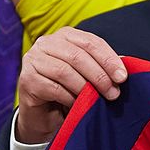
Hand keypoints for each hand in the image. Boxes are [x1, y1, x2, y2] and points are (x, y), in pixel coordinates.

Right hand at [15, 28, 125, 146]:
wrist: (43, 114)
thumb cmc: (69, 90)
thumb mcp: (88, 75)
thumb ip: (102, 66)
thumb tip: (123, 67)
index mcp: (65, 36)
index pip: (90, 42)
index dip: (108, 59)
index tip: (122, 77)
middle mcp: (46, 43)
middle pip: (78, 56)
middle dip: (99, 75)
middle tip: (113, 93)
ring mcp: (33, 60)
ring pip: (65, 71)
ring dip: (86, 87)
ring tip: (98, 99)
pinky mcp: (26, 79)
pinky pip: (53, 88)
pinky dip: (69, 97)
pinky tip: (77, 104)